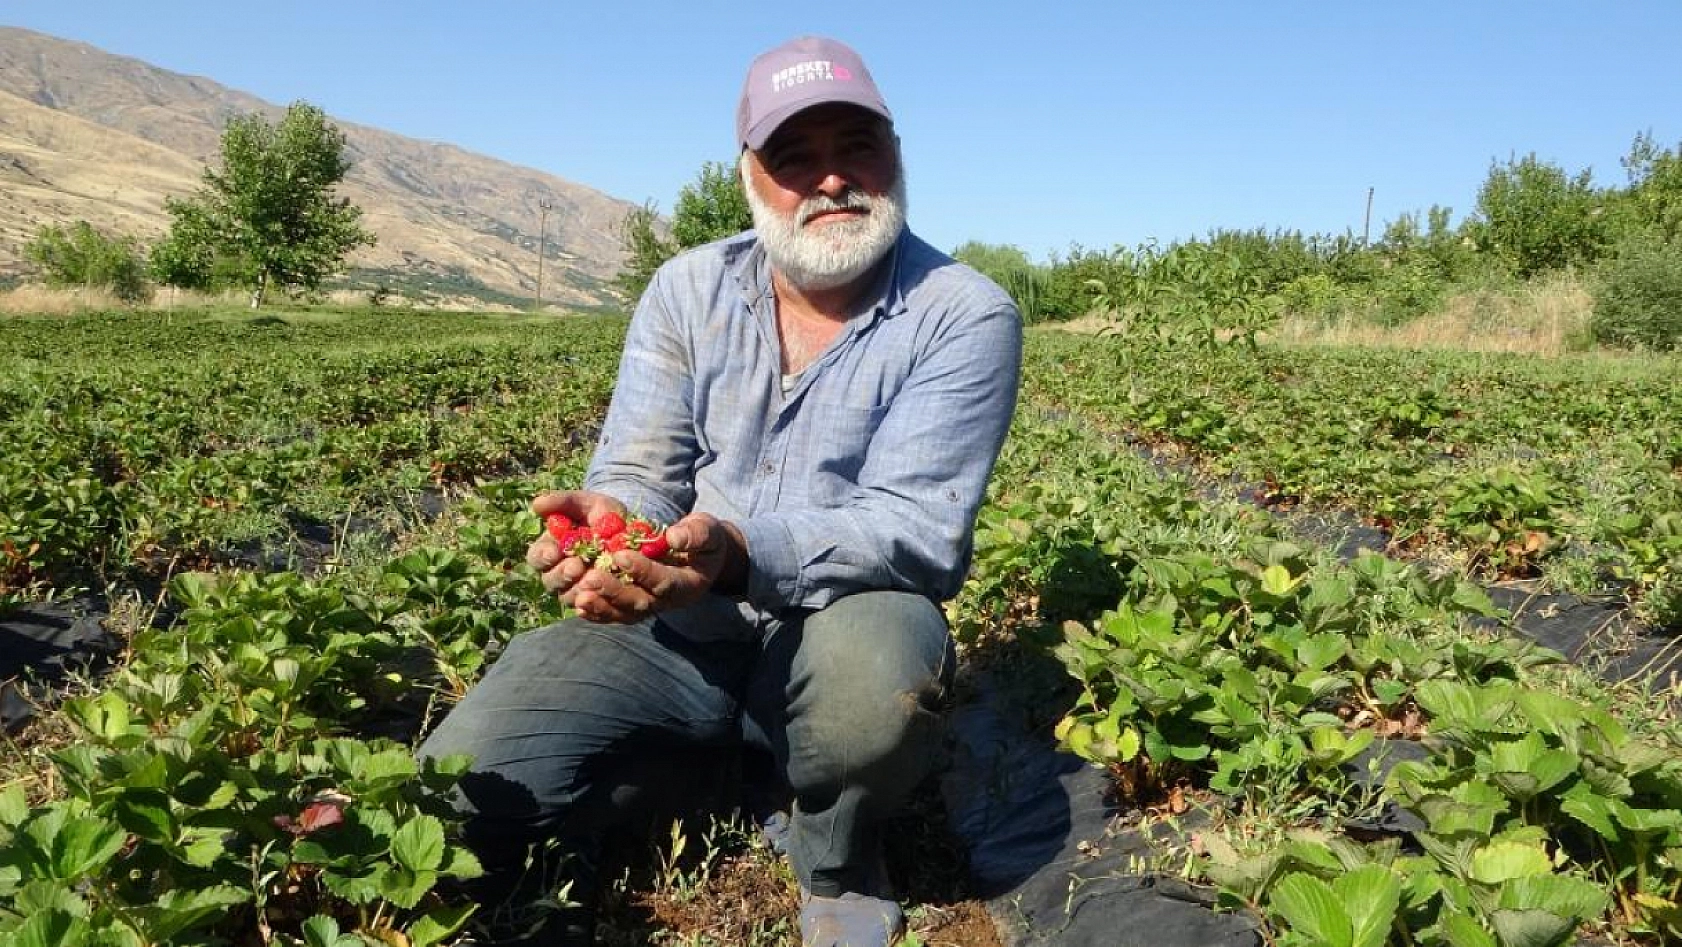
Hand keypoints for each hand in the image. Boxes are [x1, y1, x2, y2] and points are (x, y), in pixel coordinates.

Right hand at [526, 489, 626, 602]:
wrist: (634, 532)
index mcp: (551, 550)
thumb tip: (537, 504)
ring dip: (580, 589)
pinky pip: (594, 611)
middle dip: (563, 575)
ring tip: (594, 576)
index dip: (544, 556)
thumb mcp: (588, 503)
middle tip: (577, 565)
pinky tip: (603, 597)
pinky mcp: (599, 603)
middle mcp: (559, 574)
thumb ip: (564, 503)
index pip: (537, 558)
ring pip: (571, 597)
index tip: (554, 551)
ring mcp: (578, 590)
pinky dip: (597, 606)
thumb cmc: (603, 515)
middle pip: (551, 582)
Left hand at [535, 511, 746, 623]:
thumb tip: (674, 537)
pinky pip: (617, 614)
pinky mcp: (638, 607)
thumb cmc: (705, 540)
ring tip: (578, 597)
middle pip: (640, 603)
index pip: (664, 582)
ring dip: (601, 606)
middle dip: (614, 591)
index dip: (643, 571)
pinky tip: (578, 605)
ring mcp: (653, 607)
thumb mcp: (708, 530)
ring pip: (625, 613)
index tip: (620, 555)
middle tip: (591, 577)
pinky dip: (598, 612)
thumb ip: (696, 534)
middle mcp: (670, 602)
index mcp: (689, 584)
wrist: (703, 557)